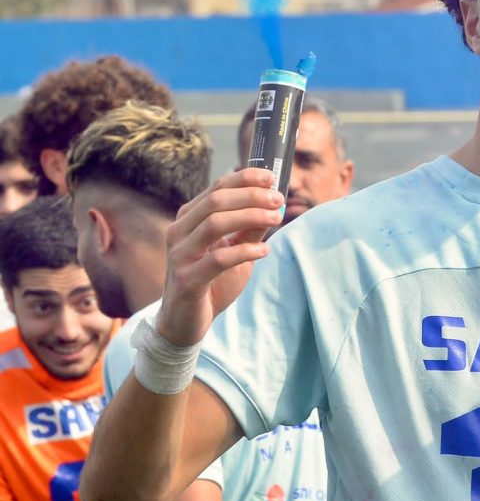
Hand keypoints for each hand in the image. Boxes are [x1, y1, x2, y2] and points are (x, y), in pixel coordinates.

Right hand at [156, 168, 283, 346]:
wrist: (185, 322)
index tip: (271, 178)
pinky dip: (244, 251)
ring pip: (214, 224)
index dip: (244, 179)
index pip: (216, 189)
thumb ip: (250, 230)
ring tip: (276, 218)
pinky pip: (217, 259)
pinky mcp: (186, 280)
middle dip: (251, 196)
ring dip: (250, 217)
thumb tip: (274, 206)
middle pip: (216, 201)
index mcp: (189, 219)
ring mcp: (179, 255)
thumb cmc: (211, 282)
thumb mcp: (234, 251)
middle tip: (278, 200)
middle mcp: (179, 232)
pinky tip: (264, 251)